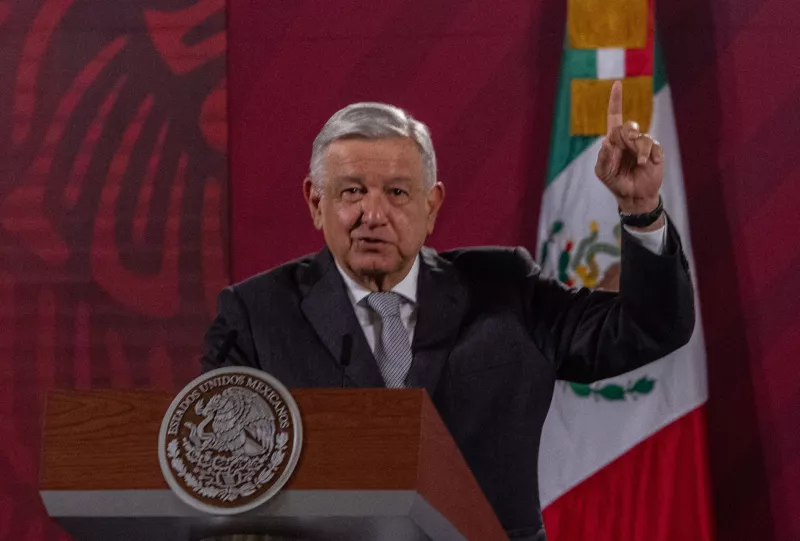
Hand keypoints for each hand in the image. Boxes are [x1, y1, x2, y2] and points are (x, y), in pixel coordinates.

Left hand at [595, 80, 663, 218]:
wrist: (633, 195)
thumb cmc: (615, 181)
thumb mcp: (603, 172)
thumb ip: (603, 159)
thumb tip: (605, 143)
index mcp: (614, 140)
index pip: (614, 116)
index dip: (615, 101)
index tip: (617, 84)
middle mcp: (628, 139)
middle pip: (630, 126)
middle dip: (629, 136)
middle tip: (630, 147)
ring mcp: (642, 145)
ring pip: (643, 137)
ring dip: (642, 150)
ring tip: (641, 163)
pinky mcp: (655, 152)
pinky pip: (655, 147)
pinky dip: (652, 155)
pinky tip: (650, 164)